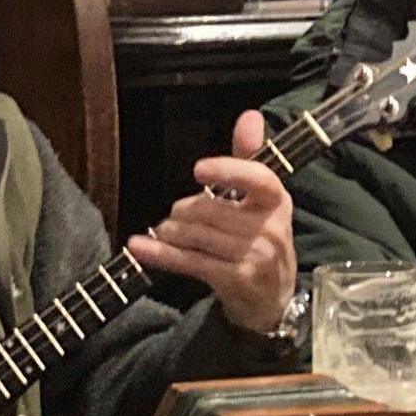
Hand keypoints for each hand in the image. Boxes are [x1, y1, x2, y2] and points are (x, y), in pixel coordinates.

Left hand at [128, 110, 295, 333]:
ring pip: (197, 235)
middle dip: (183, 211)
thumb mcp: (260, 201)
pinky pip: (190, 261)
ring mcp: (255, 256)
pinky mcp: (235, 279)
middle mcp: (271, 228)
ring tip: (163, 232)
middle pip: (212, 209)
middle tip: (173, 216)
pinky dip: (160, 254)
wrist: (272, 299)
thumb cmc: (260, 240)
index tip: (198, 170)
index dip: (228, 170)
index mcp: (277, 201)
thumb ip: (248, 157)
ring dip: (170, 232)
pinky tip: (139, 247)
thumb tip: (249, 116)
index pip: (258, 178)